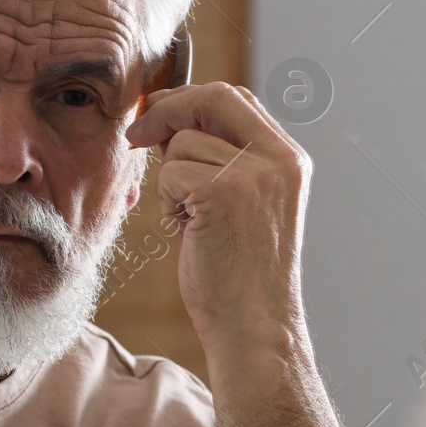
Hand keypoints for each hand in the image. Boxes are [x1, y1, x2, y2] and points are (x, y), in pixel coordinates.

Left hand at [125, 81, 312, 352]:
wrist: (253, 329)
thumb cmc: (239, 276)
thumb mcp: (241, 206)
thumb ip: (221, 160)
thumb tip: (168, 121)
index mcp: (289, 159)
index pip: (236, 98)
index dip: (190, 98)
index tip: (157, 110)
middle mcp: (278, 160)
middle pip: (213, 98)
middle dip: (167, 110)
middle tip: (137, 135)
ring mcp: (254, 174)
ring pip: (182, 143)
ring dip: (170, 180)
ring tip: (190, 220)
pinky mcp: (224, 193)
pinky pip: (171, 172)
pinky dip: (167, 201)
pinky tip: (187, 231)